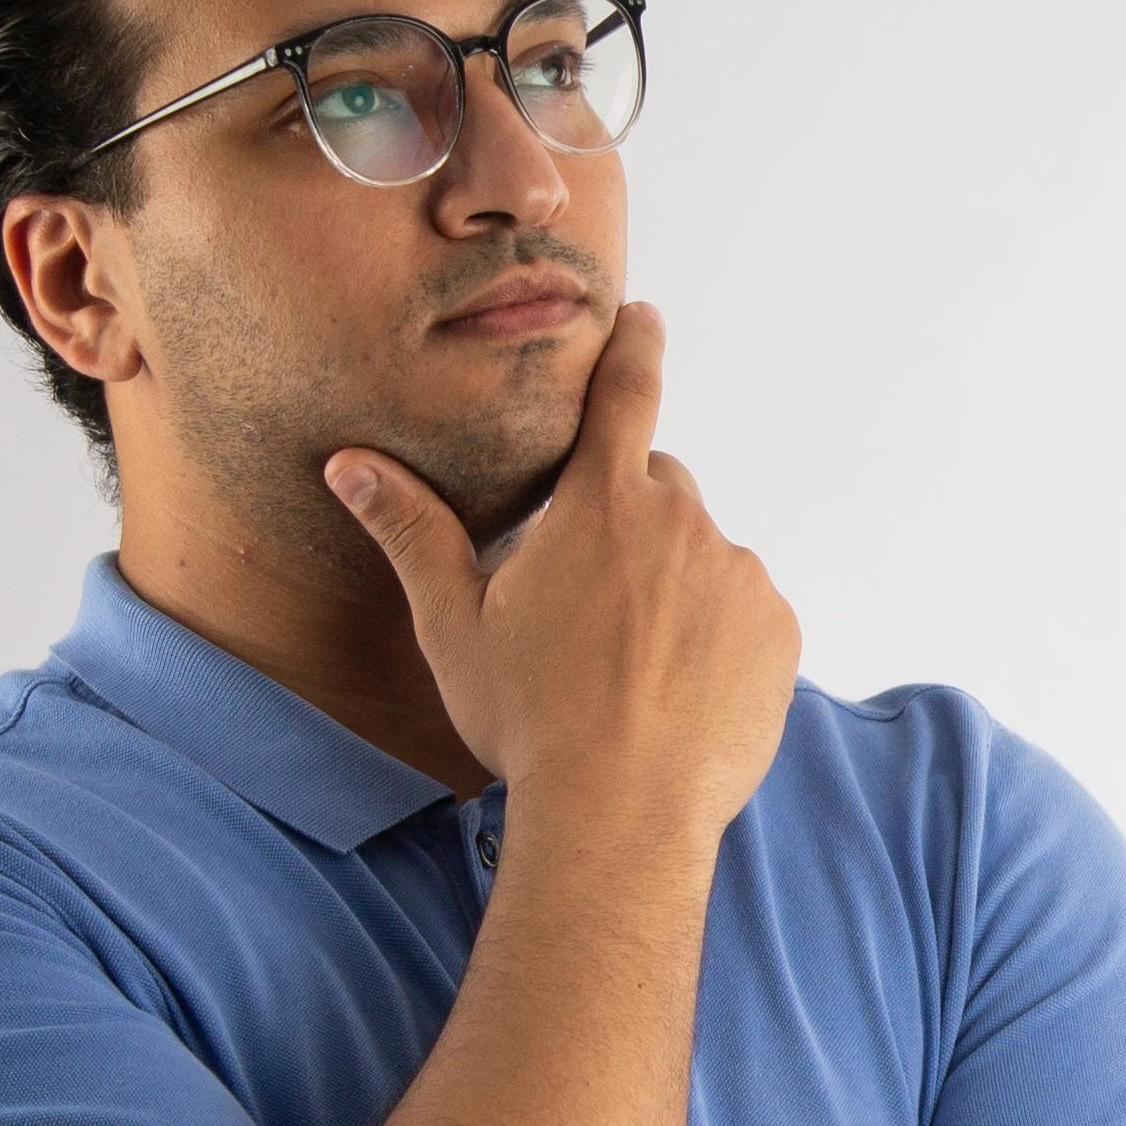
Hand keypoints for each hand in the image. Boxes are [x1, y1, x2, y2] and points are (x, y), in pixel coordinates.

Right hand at [321, 299, 799, 845]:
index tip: (644, 315)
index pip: (625, 394)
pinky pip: (745, 614)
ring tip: (631, 665)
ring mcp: (738, 576)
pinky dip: (719, 638)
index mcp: (600, 506)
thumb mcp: (455, 624)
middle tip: (590, 601)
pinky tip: (678, 692)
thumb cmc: (529, 719)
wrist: (622, 811)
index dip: (633, 346)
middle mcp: (682, 523)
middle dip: (628, 522)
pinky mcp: (777, 631)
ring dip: (674, 587)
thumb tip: (349, 463)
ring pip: (702, 558)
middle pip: (659, 489)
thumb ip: (411, 531)